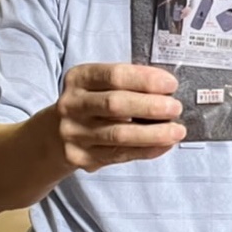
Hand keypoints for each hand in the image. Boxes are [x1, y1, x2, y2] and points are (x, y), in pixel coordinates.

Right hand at [54, 63, 184, 171]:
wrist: (53, 135)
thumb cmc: (90, 103)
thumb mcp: (98, 85)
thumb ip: (127, 84)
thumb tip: (167, 91)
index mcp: (79, 78)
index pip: (114, 75)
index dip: (145, 79)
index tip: (171, 84)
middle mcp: (72, 104)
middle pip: (115, 104)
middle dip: (151, 106)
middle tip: (176, 107)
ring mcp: (74, 133)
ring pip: (119, 134)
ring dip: (153, 133)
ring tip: (177, 131)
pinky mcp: (81, 157)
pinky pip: (119, 155)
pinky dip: (146, 150)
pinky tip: (164, 145)